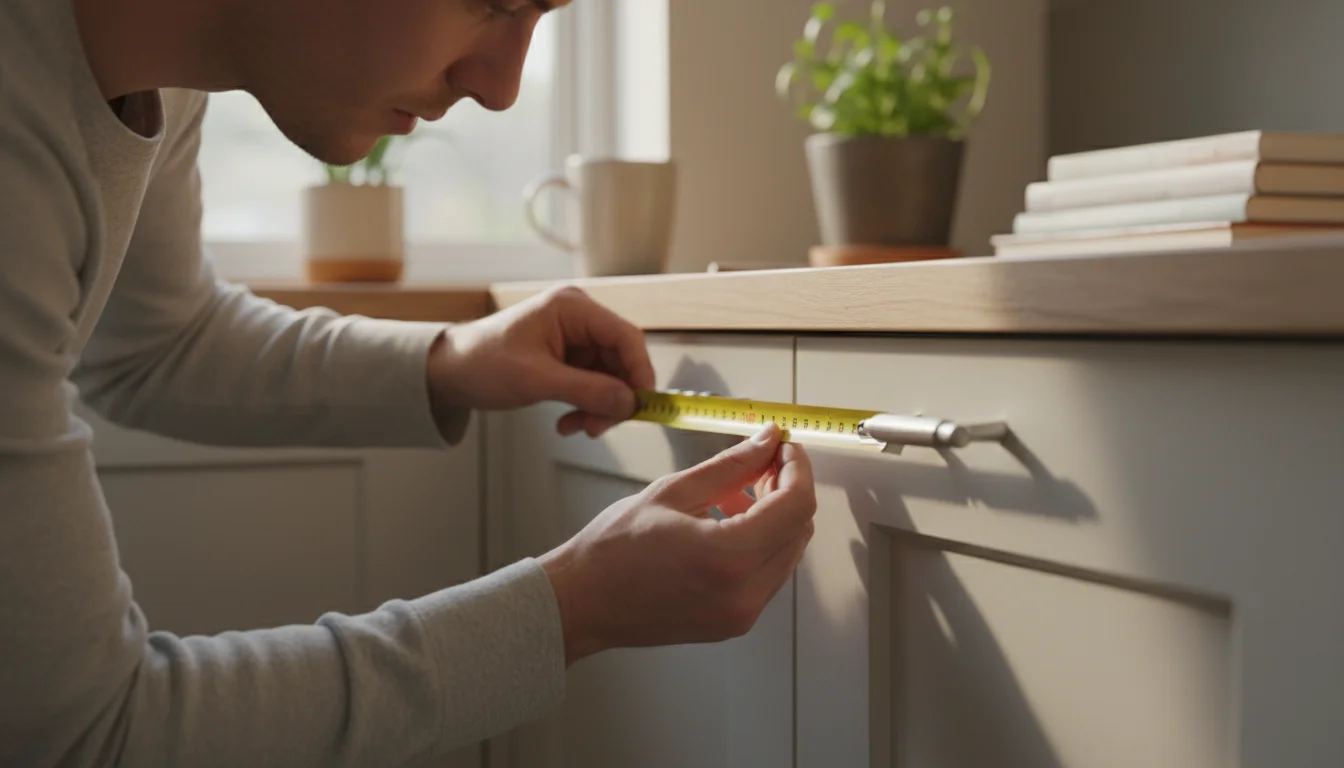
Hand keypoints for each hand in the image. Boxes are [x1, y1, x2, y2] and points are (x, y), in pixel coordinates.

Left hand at [427, 286, 654, 436]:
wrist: (449, 372)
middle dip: (614, 397)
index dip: (639, 371)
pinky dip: (586, 406)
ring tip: (579, 427)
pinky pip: (593, 384)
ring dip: (598, 407)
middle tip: (600, 426)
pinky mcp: (568, 358)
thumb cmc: (482, 362)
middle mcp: (578, 318)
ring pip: (609, 377)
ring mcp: (574, 338)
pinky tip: (568, 422)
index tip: (640, 405)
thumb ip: (587, 390)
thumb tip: (628, 403)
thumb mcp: (536, 380)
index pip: (625, 336)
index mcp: (572, 308)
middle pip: (621, 360)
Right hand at [538, 422, 816, 664]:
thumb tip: (766, 441)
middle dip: (788, 488)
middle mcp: (743, 593)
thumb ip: (730, 465)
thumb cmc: (612, 551)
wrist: (582, 602)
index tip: (784, 446)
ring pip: (787, 552)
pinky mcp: (733, 622)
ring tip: (739, 492)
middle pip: (799, 528)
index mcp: (728, 557)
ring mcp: (740, 614)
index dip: (797, 467)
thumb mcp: (673, 491)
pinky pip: (768, 574)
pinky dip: (761, 543)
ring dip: (776, 516)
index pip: (796, 504)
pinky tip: (729, 523)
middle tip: (762, 461)